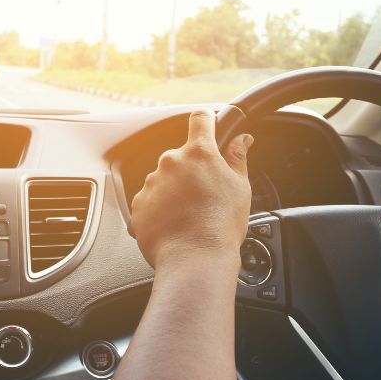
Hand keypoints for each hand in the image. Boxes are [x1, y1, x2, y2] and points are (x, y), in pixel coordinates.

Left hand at [130, 110, 252, 271]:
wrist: (194, 259)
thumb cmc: (220, 225)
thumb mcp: (240, 187)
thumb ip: (237, 158)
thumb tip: (242, 139)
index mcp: (198, 153)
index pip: (200, 119)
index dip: (206, 121)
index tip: (209, 126)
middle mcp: (170, 163)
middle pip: (181, 156)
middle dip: (191, 170)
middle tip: (206, 193)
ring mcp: (151, 184)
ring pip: (164, 179)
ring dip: (174, 190)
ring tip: (190, 215)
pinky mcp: (138, 205)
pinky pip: (150, 201)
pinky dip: (160, 209)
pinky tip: (175, 224)